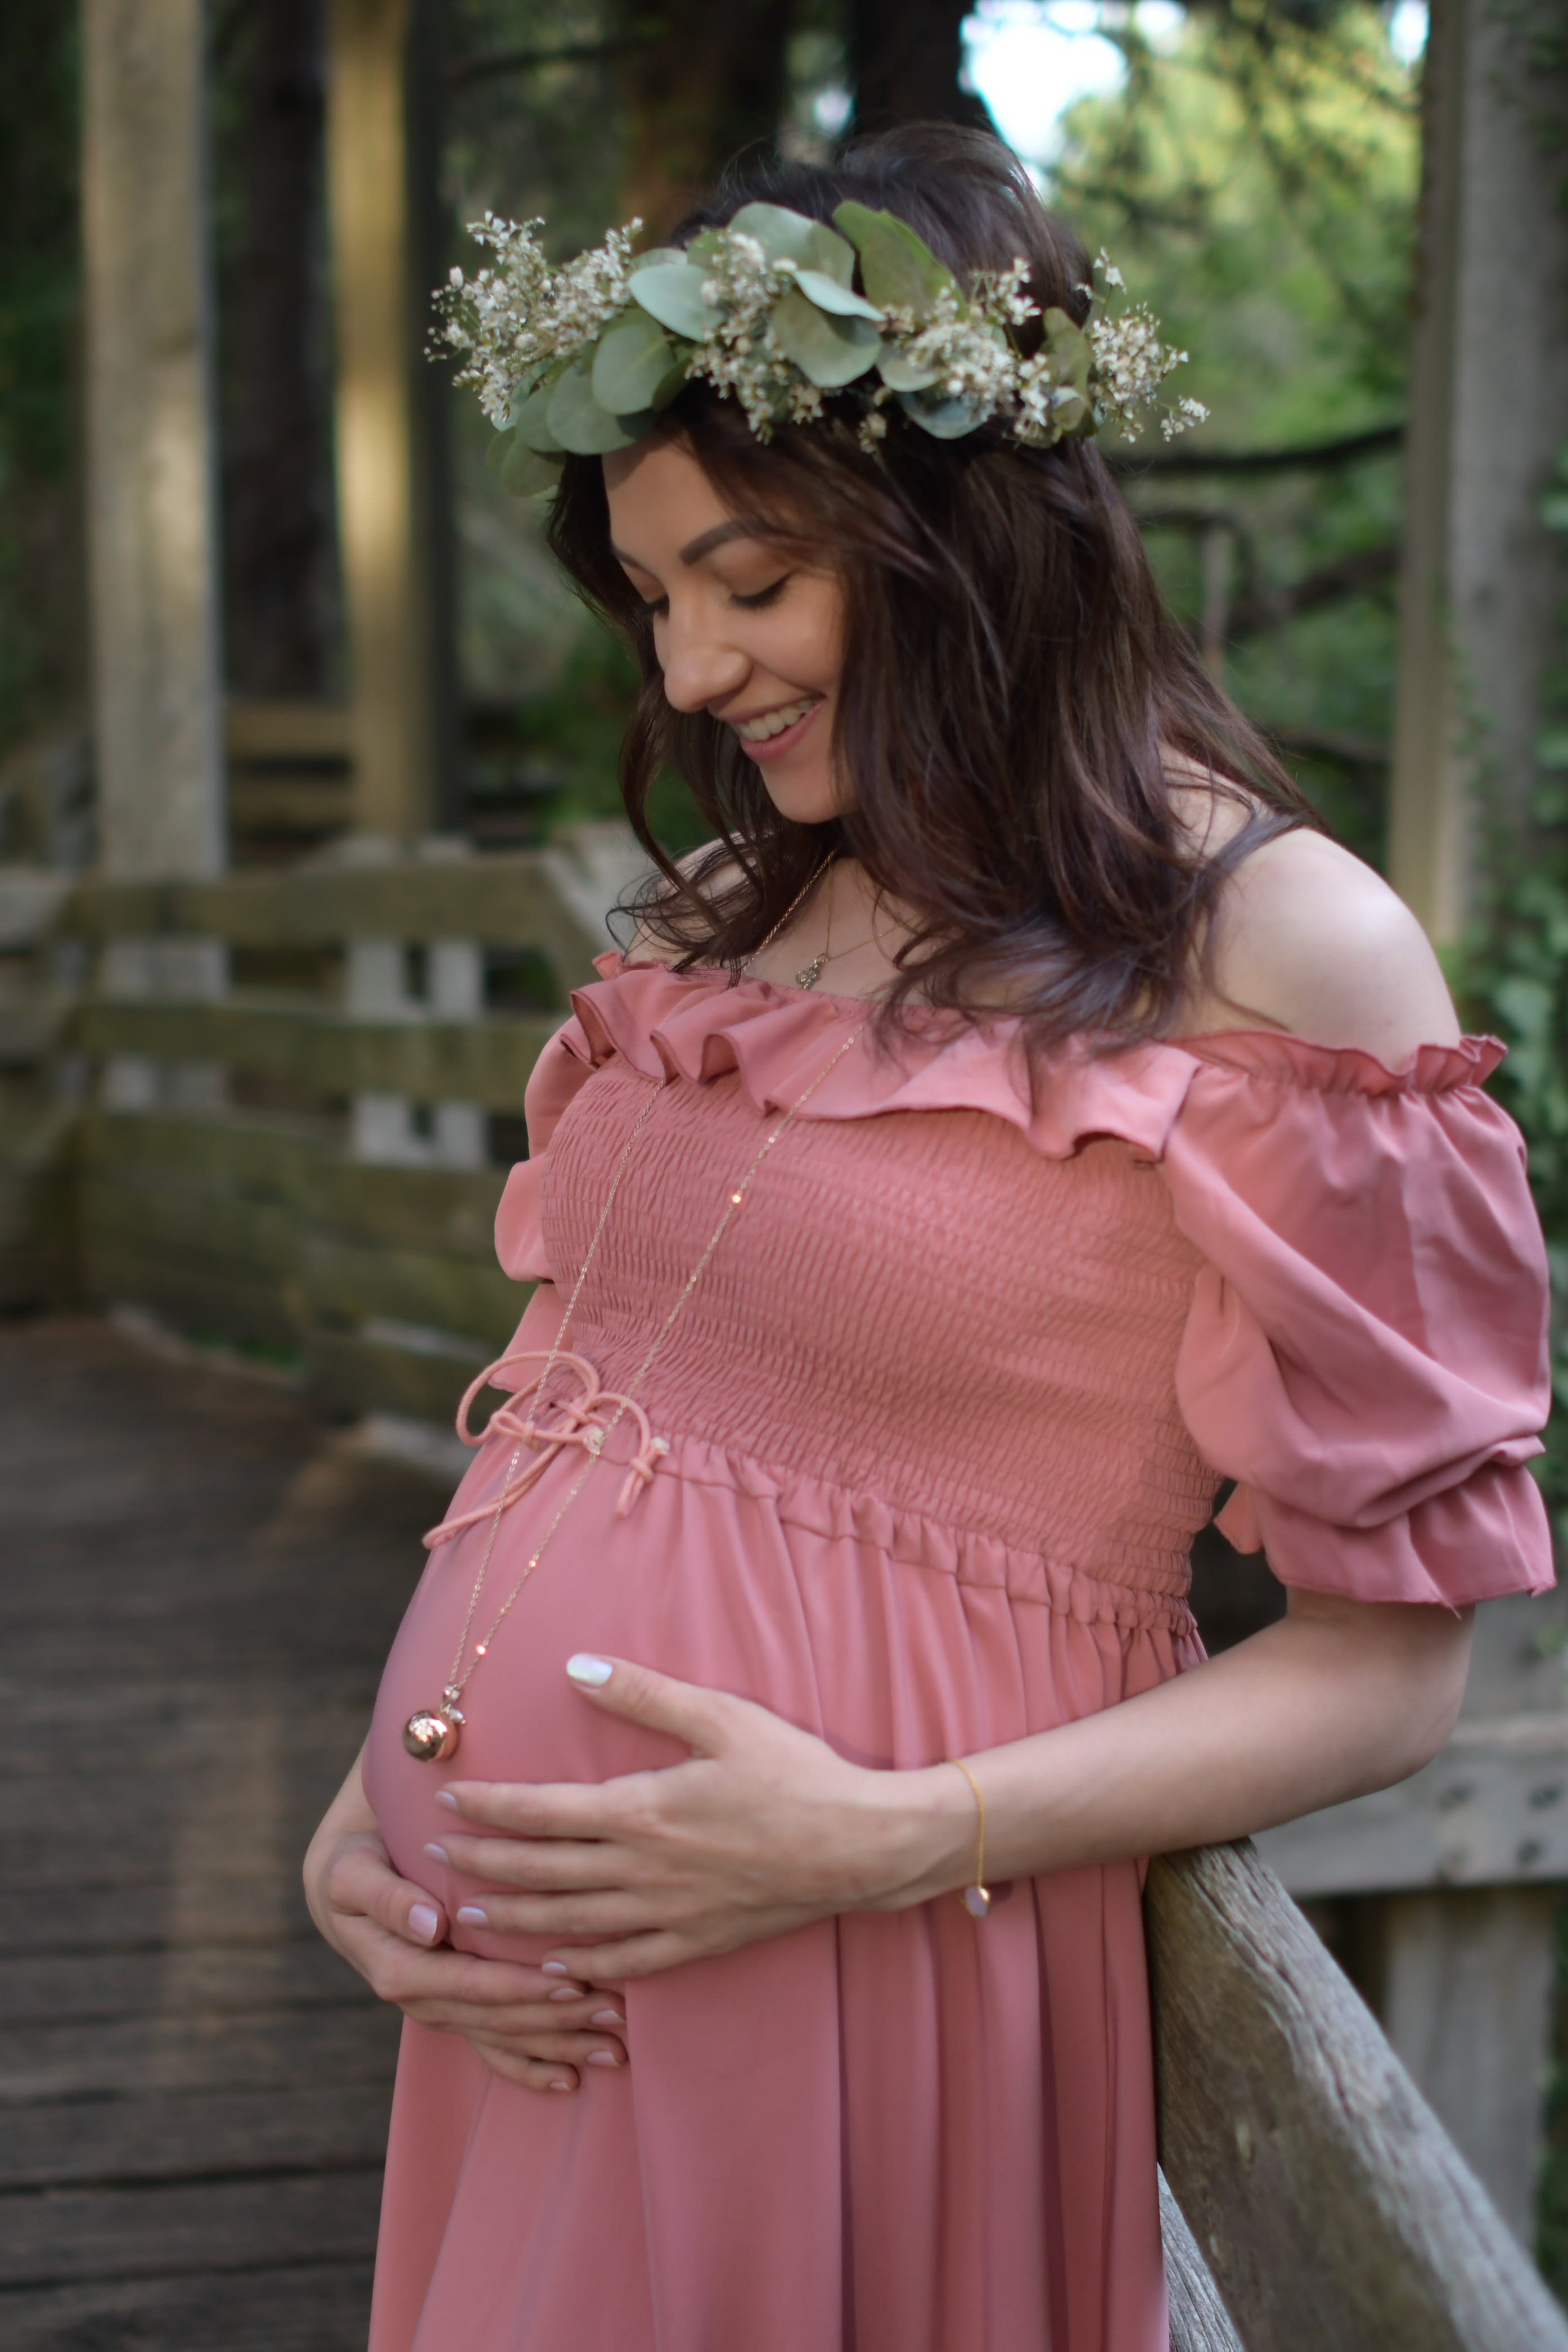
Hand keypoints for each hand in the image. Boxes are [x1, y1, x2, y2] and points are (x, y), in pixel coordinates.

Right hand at [304, 1811, 627, 2094]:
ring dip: (558, 2044)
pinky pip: (490, 2047)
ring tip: (613, 2047)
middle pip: (496, 2018)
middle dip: (556, 2020)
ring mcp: (439, 2009)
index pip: (468, 1984)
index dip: (520, 1987)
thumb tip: (430, 1926)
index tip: (573, 1981)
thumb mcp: (352, 1872)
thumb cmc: (354, 1863)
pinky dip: (529, 2066)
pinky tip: (569, 2080)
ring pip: (503, 2037)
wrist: (344, 1878)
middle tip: (615, 2014)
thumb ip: (386, 1897)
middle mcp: (421, 1998)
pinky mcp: (452, 2009)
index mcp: (397, 1967)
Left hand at [427, 1654, 968, 1982]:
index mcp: (644, 1811)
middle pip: (544, 1872)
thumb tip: (574, 1666)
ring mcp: (671, 1912)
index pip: (544, 1811)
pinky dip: (584, 1964)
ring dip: (515, 1920)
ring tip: (468, 1917)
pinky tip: (556, 1965)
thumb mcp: (720, 1716)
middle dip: (483, 1865)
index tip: (449, 1798)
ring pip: (573, 1923)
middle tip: (433, 1859)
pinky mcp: (700, 1939)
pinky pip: (627, 1961)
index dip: (491, 1806)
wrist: (861, 1844)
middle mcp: (645, 1869)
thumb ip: (642, 1693)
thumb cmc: (795, 1772)